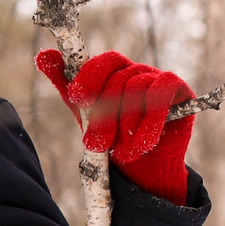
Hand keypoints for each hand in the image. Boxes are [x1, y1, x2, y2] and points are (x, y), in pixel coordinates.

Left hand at [36, 48, 195, 202]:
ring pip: (138, 88)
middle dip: (103, 116)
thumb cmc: (111, 137)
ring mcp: (161, 79)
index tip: (76, 98)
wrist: (142, 170)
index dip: (89, 76)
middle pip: (119, 80)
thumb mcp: (84, 112)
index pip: (103, 61)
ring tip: (121, 153)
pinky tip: (142, 145)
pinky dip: (150, 122)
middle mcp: (138, 71)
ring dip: (127, 125)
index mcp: (115, 72)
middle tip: (95, 144)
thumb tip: (43, 55)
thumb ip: (65, 84)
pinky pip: (162, 94)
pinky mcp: (182, 92)